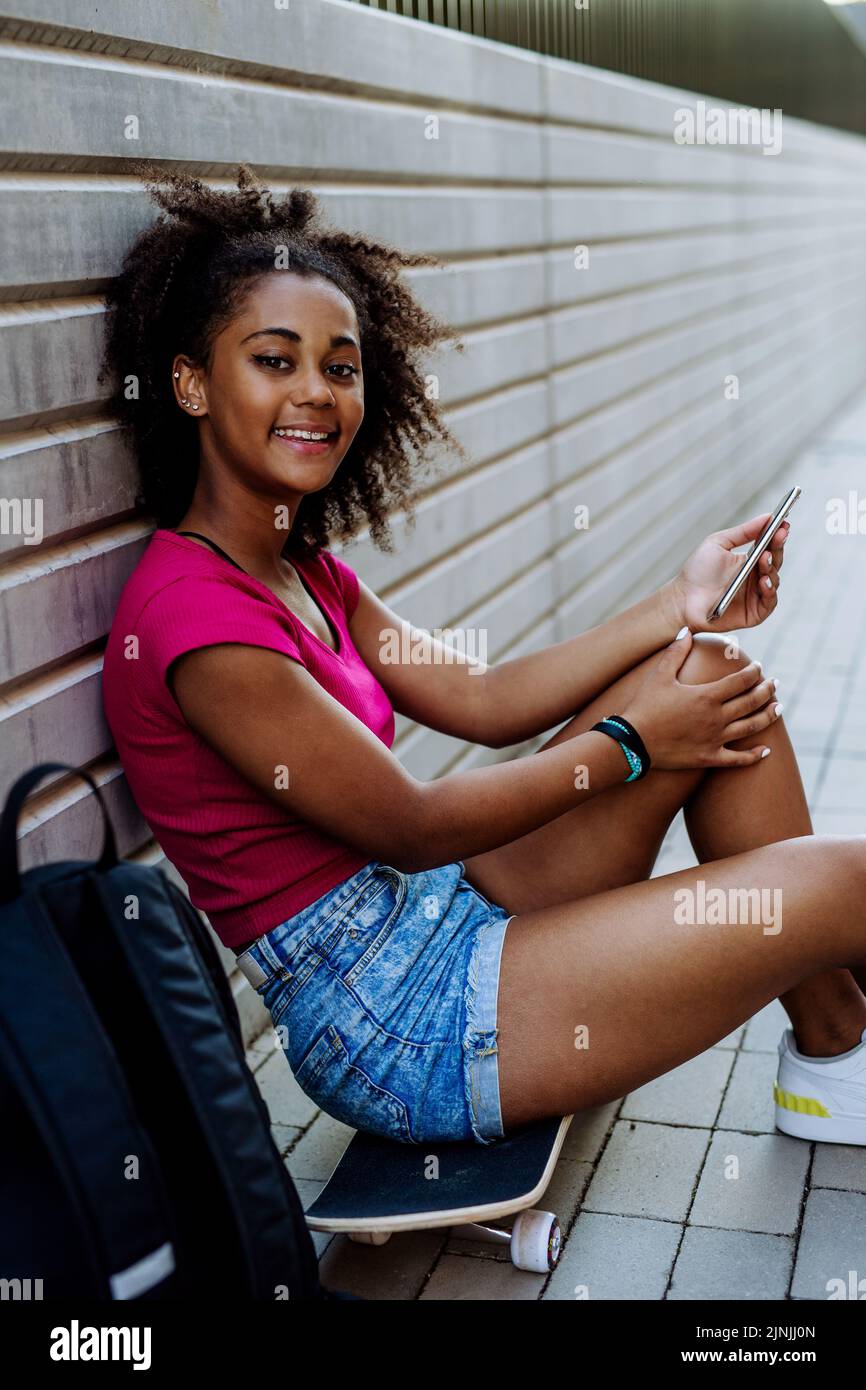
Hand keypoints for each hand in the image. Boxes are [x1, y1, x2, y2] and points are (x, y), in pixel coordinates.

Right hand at [620, 628, 781, 769]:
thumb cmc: (644, 706)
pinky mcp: (709, 757)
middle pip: (751, 701)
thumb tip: (687, 630)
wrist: (632, 742)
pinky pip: (738, 759)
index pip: (740, 680)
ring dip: (768, 716)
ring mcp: (715, 739)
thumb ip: (676, 652)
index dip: (753, 672)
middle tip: (775, 684)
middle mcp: (716, 717)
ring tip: (778, 708)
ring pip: (751, 727)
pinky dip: (754, 755)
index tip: (758, 667)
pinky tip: (766, 751)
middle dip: (766, 690)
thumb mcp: (659, 675)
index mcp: (707, 695)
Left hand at [669, 513, 789, 633]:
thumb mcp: (718, 543)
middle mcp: (754, 578)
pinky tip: (764, 581)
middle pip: (775, 562)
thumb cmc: (696, 572)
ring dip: (772, 568)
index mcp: (748, 561)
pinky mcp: (753, 613)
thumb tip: (767, 517)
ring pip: (774, 581)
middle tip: (779, 535)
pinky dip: (769, 591)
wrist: (681, 599)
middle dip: (777, 548)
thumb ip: (743, 531)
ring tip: (764, 558)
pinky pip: (769, 602)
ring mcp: (755, 595)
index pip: (769, 547)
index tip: (783, 524)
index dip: (777, 536)